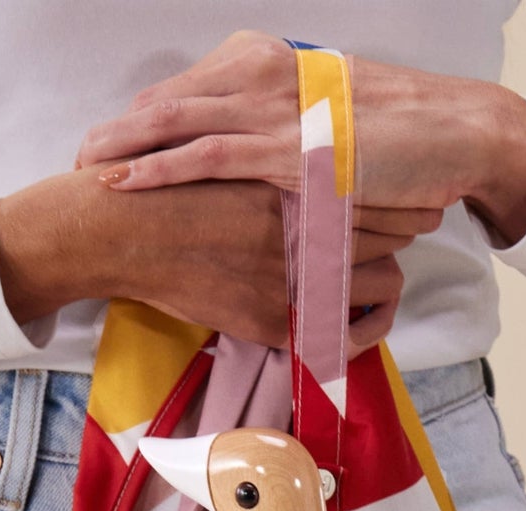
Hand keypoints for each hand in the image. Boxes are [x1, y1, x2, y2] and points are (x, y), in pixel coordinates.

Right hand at [0, 165, 426, 352]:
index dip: (398, 201)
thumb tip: (305, 181)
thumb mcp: (231, 159)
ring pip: (382, 282)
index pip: (380, 192)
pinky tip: (352, 332)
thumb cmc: (166, 190)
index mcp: (304, 181)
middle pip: (392, 234)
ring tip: (376, 296)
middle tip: (404, 243)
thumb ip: (276, 172)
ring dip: (386, 290)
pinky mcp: (274, 320)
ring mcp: (295, 274)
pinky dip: (356, 335)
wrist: (121, 228)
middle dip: (402, 237)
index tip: (405, 208)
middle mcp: (309, 225)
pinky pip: (341, 336)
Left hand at [73, 30, 525, 246]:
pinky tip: (120, 184)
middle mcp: (263, 79)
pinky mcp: (284, 149)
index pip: (191, 95)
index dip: (145, 124)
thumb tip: (267, 167)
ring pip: (173, 124)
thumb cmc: (405, 139)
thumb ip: (292, 138)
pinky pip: (204, 157)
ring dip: (120, 150)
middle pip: (169, 104)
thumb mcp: (334, 129)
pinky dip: (156, 169)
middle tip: (80, 161)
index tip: (114, 149)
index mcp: (273, 69)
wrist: (458, 135)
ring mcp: (271, 112)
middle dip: (118, 134)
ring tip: (81, 172)